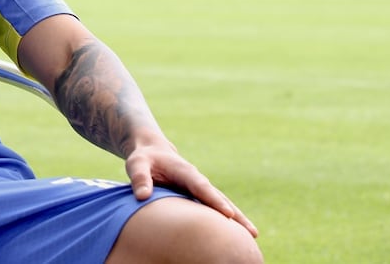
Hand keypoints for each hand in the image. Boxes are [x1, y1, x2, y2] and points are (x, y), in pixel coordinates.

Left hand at [124, 141, 258, 237]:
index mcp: (185, 172)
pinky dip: (227, 220)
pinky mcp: (198, 197)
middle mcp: (198, 181)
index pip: (201, 187)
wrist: (152, 152)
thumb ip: (139, 178)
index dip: (214, 200)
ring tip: (253, 236)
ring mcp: (200, 189)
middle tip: (251, 232)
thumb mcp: (136, 163)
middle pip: (220, 198)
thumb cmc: (144, 159)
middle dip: (235, 215)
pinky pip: (214, 209)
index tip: (228, 214)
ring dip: (237, 219)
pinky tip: (236, 235)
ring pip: (222, 204)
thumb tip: (142, 197)